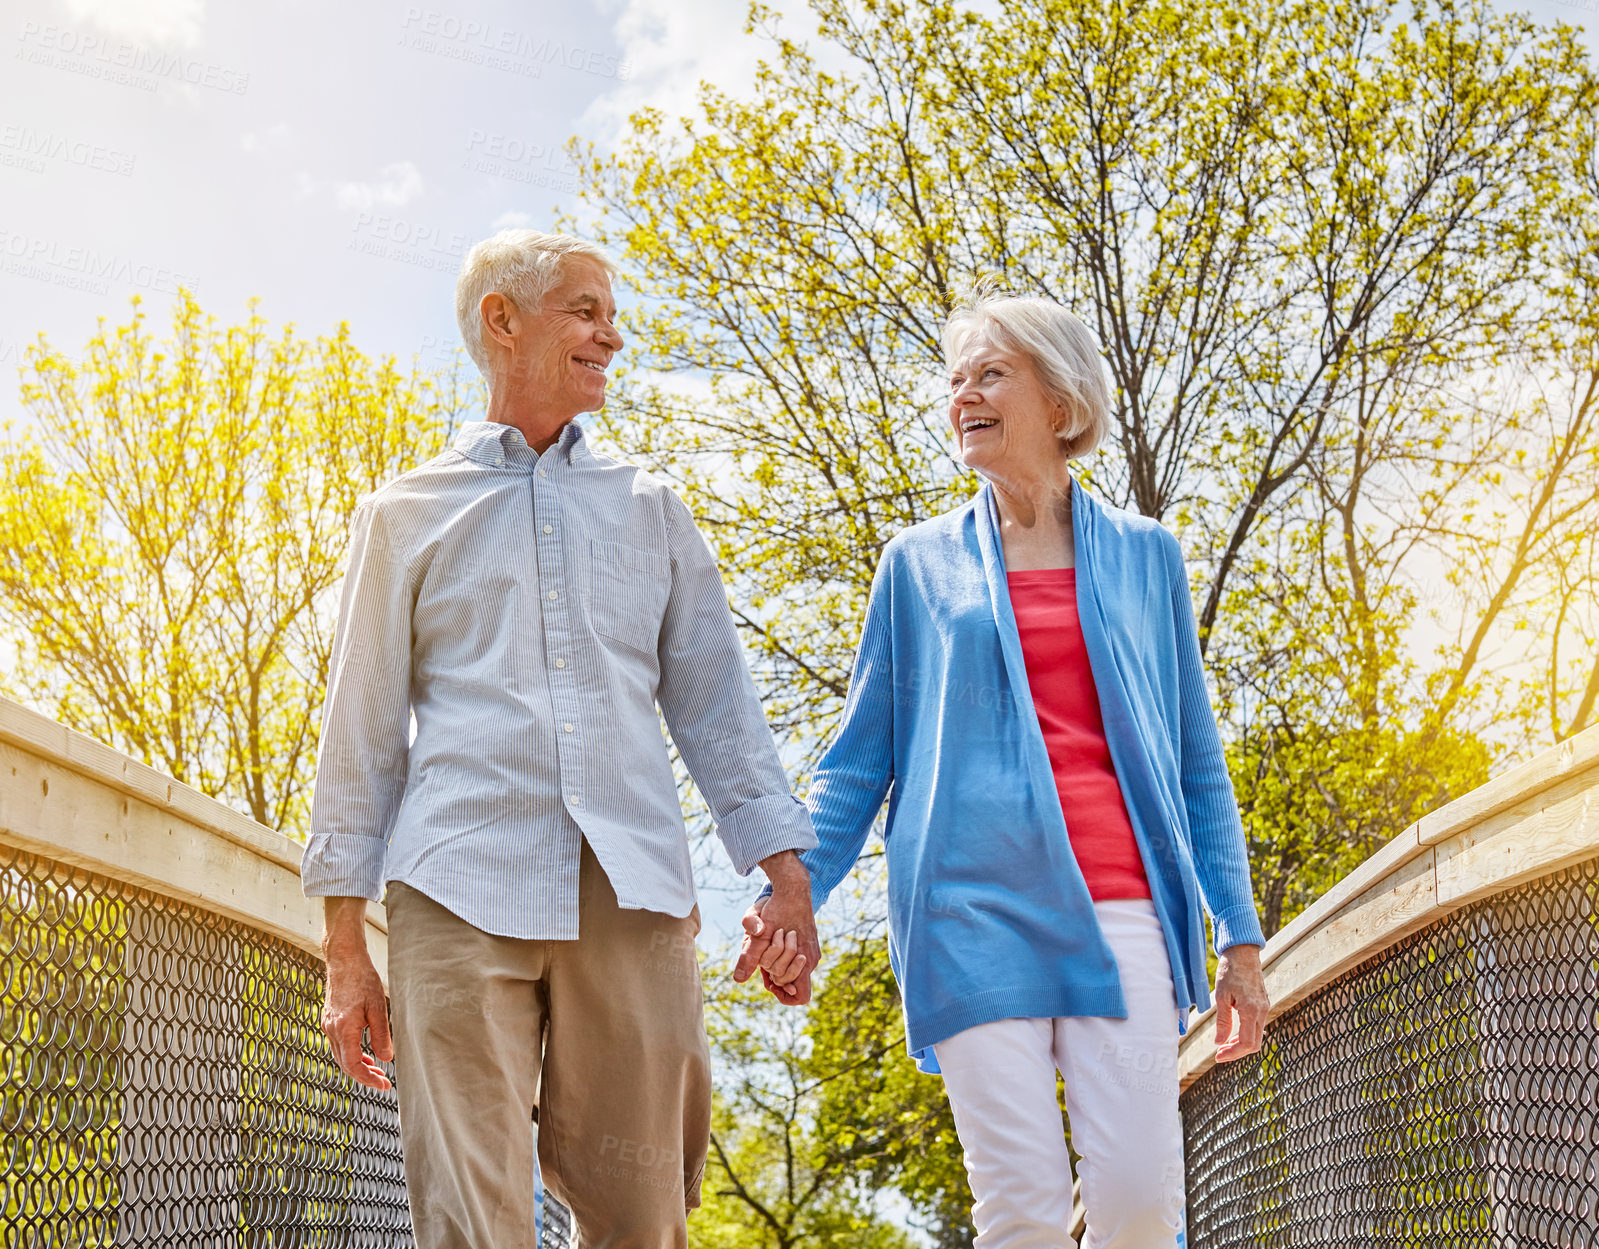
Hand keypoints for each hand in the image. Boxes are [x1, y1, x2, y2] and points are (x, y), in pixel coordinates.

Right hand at [321, 898, 394, 1089]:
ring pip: (340, 1056)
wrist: (344, 960)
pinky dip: (351, 1054)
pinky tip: (364, 1054)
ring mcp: (327, 1025)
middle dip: (364, 1076)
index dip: (368, 1079)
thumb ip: (381, 1034)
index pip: (353, 1065)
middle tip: (384, 1082)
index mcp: (344, 1029)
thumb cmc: (363, 980)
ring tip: (376, 1071)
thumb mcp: (378, 1006)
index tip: (384, 1085)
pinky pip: (338, 1045)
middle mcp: (331, 1030)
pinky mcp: (329, 1020)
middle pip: (345, 1065)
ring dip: (357, 1066)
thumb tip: (386, 1058)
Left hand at [733, 851, 820, 1004]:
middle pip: (791, 982)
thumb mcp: (760, 934)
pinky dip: (783, 955)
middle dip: (774, 973)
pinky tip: (773, 939)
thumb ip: (750, 957)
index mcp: (804, 960)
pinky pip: (797, 959)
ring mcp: (812, 952)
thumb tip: (738, 979)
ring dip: (777, 962)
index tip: (768, 981)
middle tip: (762, 955)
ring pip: (793, 970)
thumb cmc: (778, 909)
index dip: (783, 995)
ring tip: (768, 943)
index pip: (801, 996)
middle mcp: (811, 959)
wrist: (793, 887)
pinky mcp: (810, 944)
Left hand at [1213, 943, 1268, 1061]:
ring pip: (1257, 1036)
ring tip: (1224, 1044)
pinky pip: (1257, 1026)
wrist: (1243, 952)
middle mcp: (1262, 1011)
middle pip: (1254, 1044)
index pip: (1246, 1043)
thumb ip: (1223, 1021)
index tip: (1218, 1056)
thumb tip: (1219, 1043)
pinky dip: (1246, 1033)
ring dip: (1241, 1044)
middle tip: (1219, 1053)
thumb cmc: (1230, 971)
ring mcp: (1265, 1007)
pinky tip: (1233, 1032)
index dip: (1232, 1053)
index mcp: (1252, 1010)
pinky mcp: (1263, 1004)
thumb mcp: (1221, 996)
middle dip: (1237, 1052)